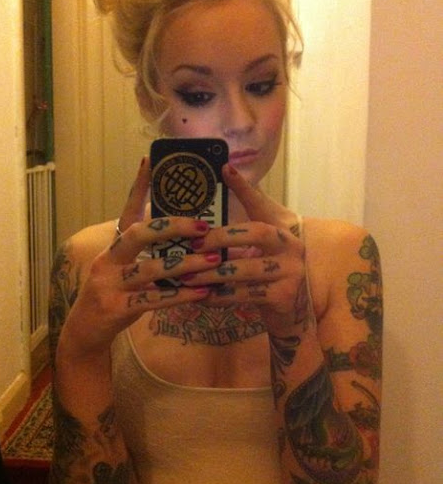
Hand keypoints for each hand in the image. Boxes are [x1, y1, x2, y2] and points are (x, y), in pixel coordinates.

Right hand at [59, 158, 219, 357]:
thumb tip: (180, 235)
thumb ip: (146, 253)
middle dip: (174, 227)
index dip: (138, 186)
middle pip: (139, 233)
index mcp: (112, 247)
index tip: (151, 161)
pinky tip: (202, 292)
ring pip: (151, 268)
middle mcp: (107, 260)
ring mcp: (109, 284)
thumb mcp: (123, 270)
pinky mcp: (116, 308)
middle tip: (204, 226)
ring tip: (214, 261)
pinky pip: (154, 299)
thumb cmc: (113, 297)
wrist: (85, 334)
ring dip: (186, 263)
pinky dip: (181, 295)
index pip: (126, 210)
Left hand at [181, 164, 308, 335]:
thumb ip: (241, 225)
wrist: (295, 312)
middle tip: (192, 244)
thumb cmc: (270, 272)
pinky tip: (201, 297)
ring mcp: (291, 273)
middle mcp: (291, 247)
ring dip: (213, 273)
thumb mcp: (260, 246)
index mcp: (282, 230)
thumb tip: (221, 179)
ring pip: (245, 269)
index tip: (224, 171)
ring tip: (188, 276)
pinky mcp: (285, 298)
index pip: (261, 204)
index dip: (244, 188)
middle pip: (255, 233)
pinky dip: (220, 297)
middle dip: (220, 238)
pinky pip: (246, 296)